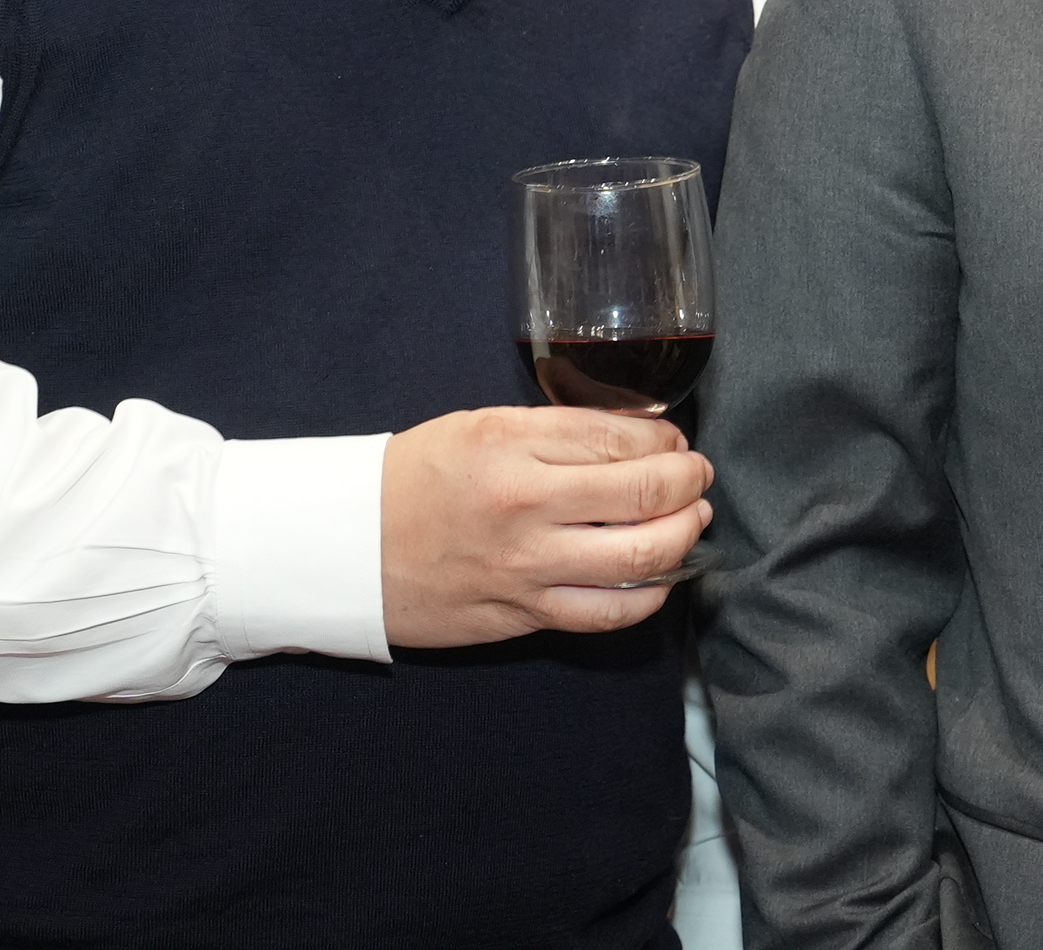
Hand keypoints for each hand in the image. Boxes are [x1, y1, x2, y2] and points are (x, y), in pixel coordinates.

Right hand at [381, 406, 713, 645]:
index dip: (668, 441)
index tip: (674, 442)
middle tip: (696, 477)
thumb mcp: (483, 427)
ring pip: (642, 560)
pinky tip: (658, 577)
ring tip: (690, 521)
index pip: (624, 439)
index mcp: (513, 445)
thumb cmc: (416, 478)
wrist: (346, 547)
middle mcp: (526, 507)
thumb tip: (639, 437)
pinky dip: (650, 595)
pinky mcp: (523, 616)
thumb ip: (560, 433)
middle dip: (690, 483)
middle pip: (647, 496)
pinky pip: (607, 613)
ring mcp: (527, 568)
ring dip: (684, 538)